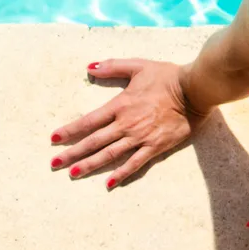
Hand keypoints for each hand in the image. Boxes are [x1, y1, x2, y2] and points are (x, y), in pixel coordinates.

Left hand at [49, 59, 206, 188]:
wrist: (194, 90)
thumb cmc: (167, 76)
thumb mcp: (138, 65)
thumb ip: (113, 67)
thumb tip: (90, 68)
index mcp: (120, 104)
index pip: (88, 120)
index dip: (70, 130)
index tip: (54, 138)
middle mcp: (126, 124)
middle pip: (94, 141)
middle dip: (72, 153)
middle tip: (54, 163)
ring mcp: (140, 137)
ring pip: (109, 154)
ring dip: (89, 165)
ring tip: (72, 174)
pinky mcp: (155, 147)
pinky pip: (135, 163)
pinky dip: (121, 174)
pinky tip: (108, 183)